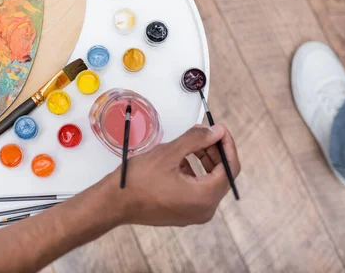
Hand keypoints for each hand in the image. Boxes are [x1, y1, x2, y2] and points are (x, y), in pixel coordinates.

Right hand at [107, 124, 239, 226]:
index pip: (230, 167)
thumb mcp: (169, 153)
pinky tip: (179, 160)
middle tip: (203, 132)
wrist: (114, 203)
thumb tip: (217, 131)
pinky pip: (196, 190)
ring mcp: (193, 214)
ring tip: (190, 143)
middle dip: (214, 151)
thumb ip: (196, 140)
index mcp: (205, 197)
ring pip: (208, 182)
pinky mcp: (182, 213)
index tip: (219, 129)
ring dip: (203, 160)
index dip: (226, 145)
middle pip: (221, 175)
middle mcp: (204, 210)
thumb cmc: (139, 179)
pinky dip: (193, 173)